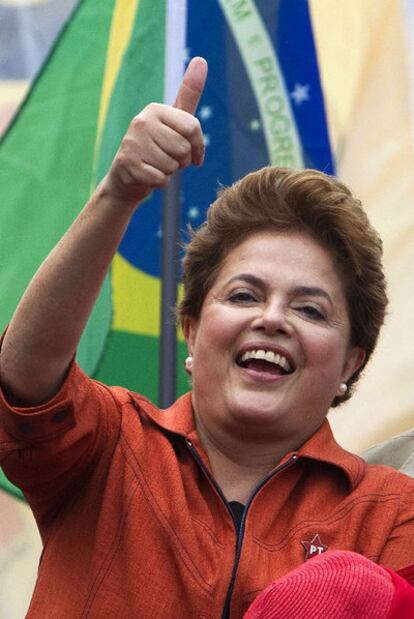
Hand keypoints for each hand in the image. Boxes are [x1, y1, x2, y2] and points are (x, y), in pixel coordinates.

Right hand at [101, 57, 207, 205]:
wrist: (127, 178)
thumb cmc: (157, 149)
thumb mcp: (174, 121)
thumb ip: (188, 94)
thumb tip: (201, 60)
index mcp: (155, 110)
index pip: (193, 128)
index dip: (198, 147)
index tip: (194, 154)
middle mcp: (141, 122)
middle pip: (184, 149)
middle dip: (182, 162)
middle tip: (168, 160)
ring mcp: (132, 142)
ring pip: (172, 166)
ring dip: (169, 172)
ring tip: (157, 166)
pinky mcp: (127, 164)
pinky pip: (160, 179)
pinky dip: (159, 183)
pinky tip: (149, 176)